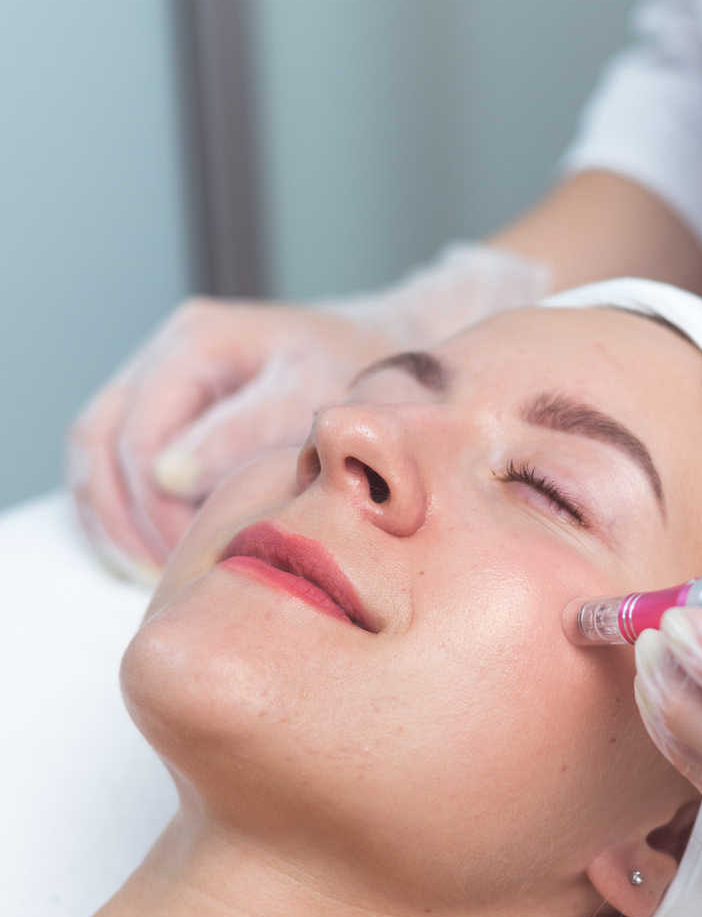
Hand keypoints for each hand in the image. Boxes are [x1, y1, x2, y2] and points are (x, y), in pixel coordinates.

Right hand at [67, 244, 550, 579]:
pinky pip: (107, 463)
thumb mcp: (315, 404)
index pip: (141, 436)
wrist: (393, 369)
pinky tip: (153, 555)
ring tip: (155, 573)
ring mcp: (158, 377)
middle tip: (168, 576)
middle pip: (99, 442)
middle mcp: (168, 351)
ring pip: (92, 454)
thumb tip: (166, 478)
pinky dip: (118, 511)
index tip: (195, 557)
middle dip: (127, 519)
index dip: (156, 508)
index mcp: (201, 340)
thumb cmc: (361, 380)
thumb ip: (243, 437)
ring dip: (113, 520)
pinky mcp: (163, 411)